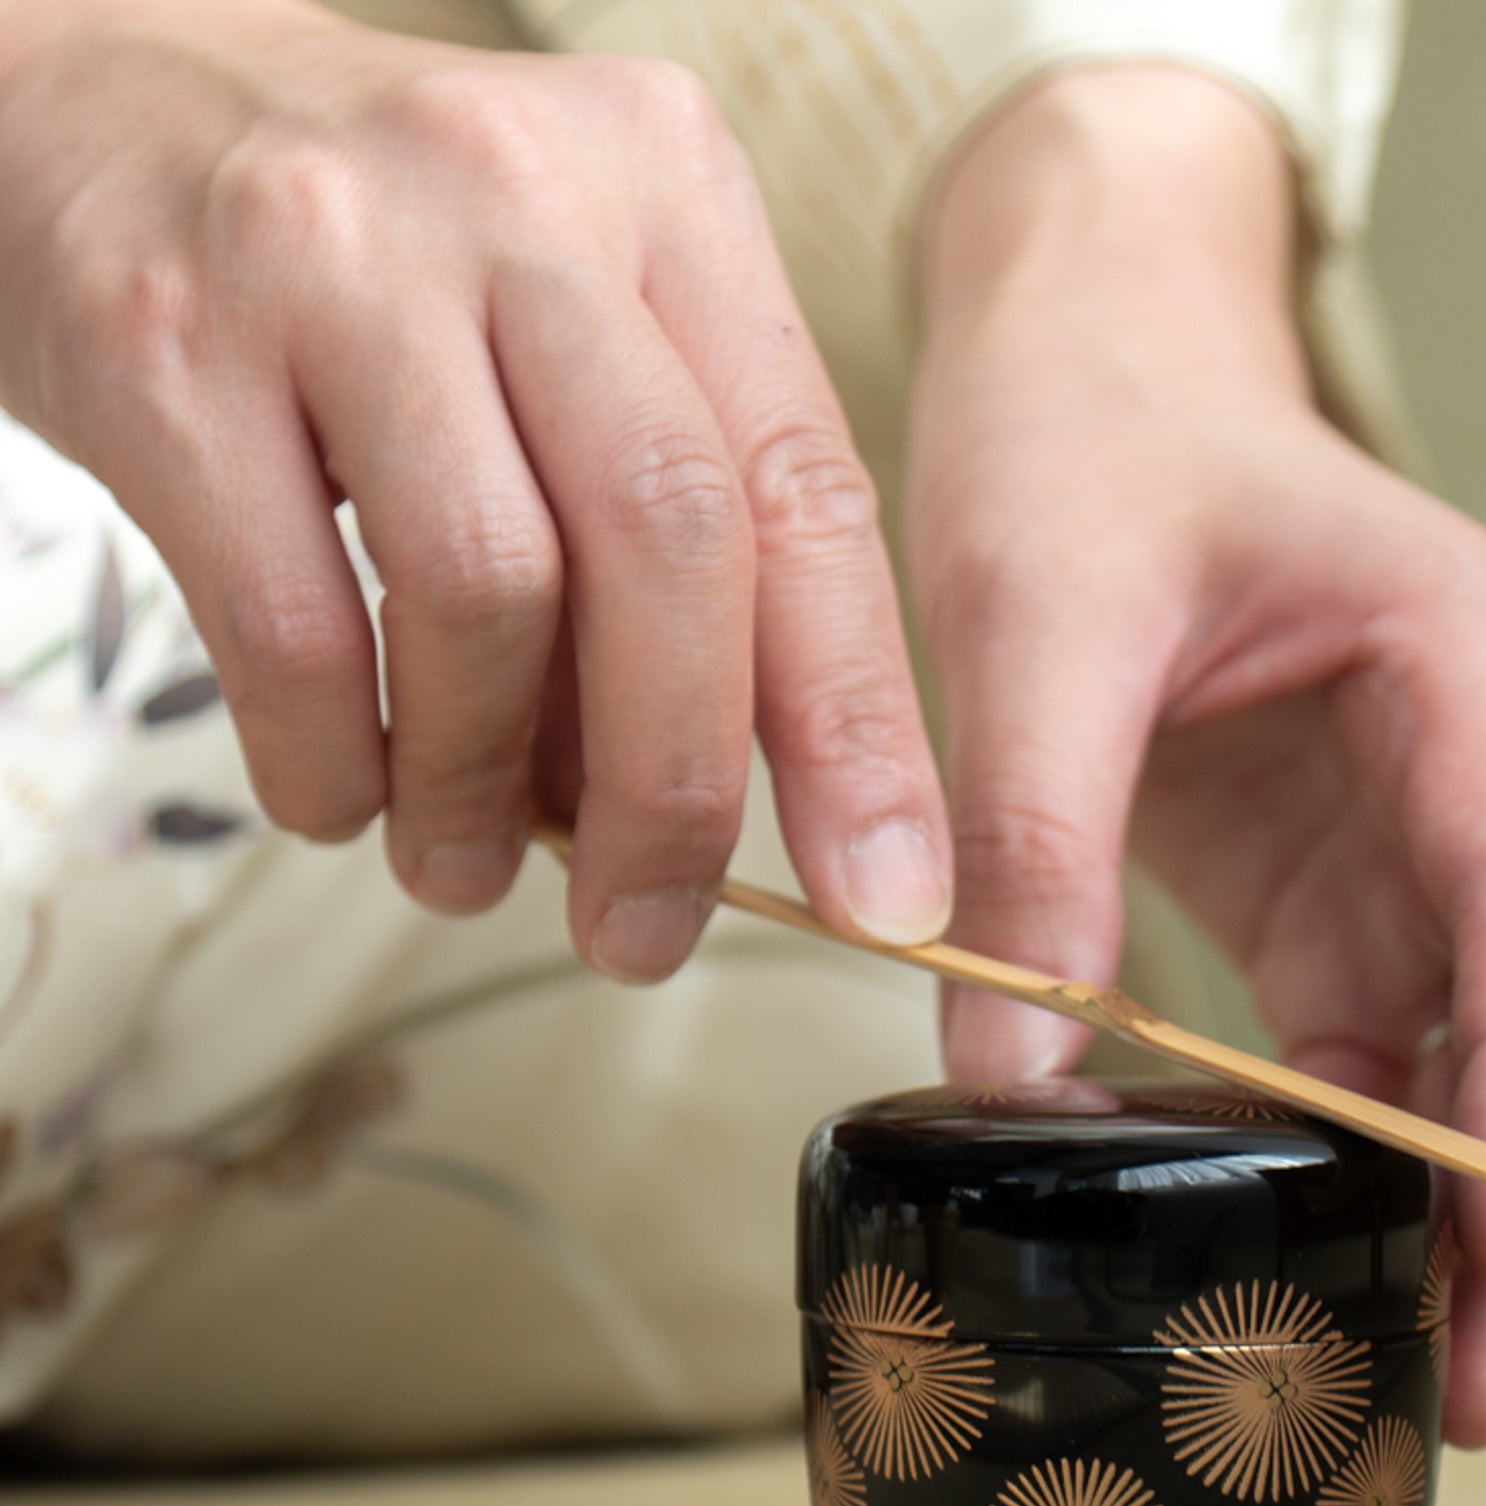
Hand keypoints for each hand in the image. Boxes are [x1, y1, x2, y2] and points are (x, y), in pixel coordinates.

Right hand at [0, 0, 951, 973]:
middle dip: (677, 789)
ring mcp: (338, 257)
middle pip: (669, 543)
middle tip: (648, 931)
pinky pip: (291, 624)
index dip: (858, 725)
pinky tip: (345, 796)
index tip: (885, 895)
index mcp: (672, 196)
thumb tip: (696, 806)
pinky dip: (334, 763)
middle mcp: (523, 200)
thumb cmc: (388, 267)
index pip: (808, 497)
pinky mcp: (168, 341)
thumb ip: (657, 541)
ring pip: (487, 591)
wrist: (104, 98)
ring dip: (484, 788)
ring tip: (464, 865)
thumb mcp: (572, 337)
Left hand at [909, 69, 1485, 1445]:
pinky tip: (1314, 1237)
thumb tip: (1011, 1070)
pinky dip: (1369, 1138)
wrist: (1080, 372)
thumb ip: (1031, 834)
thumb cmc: (1085, 443)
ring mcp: (1429, 816)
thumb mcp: (1036, 621)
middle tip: (1482, 1382)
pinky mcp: (1351, 868)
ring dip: (1470, 1191)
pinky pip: (1391, 1028)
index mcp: (1466, 661)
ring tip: (1419, 1360)